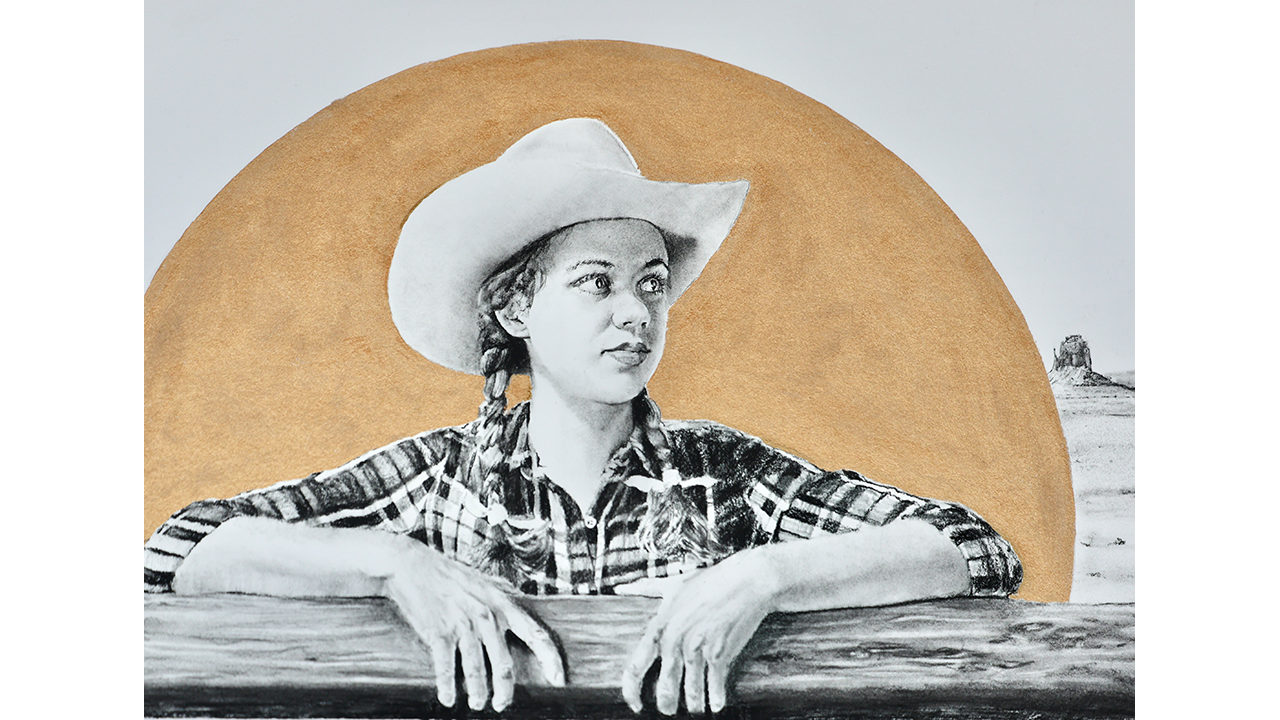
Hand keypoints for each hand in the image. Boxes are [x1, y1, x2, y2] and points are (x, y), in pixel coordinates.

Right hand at [383, 542, 565, 711]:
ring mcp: (462, 624)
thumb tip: (521, 603)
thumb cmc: (450, 575)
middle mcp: (487, 616)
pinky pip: (446, 667)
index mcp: (502, 604)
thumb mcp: (485, 581)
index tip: (558, 680)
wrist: (412, 564)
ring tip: (478, 703)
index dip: (551, 660)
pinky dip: (448, 686)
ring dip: (478, 692)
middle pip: (505, 663)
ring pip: (477, 670)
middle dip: (505, 690)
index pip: (536, 634)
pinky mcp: (438, 631)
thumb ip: (504, 595)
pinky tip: (448, 698)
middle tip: (501, 704)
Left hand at [621, 550, 778, 714]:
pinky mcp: (719, 653)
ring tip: (695, 709)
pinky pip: (714, 684)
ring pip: (690, 689)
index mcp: (661, 625)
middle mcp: (675, 639)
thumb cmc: (710, 581)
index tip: (634, 703)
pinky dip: (716, 697)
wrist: (746, 581)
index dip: (631, 690)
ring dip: (693, 703)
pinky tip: (716, 704)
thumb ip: (646, 588)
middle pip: (664, 685)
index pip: (636, 665)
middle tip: (669, 710)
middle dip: (667, 703)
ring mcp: (697, 647)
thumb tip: (622, 588)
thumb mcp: (674, 584)